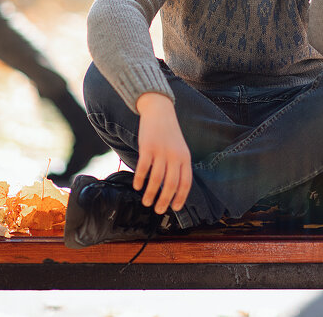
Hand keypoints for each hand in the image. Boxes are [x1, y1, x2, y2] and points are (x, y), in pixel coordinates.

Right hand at [133, 93, 191, 213]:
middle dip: (164, 200)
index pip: (185, 183)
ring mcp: (161, 151)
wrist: (160, 111)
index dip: (180, 198)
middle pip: (171, 184)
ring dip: (150, 193)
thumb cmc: (170, 133)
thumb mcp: (180, 148)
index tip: (175, 208)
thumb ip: (179, 165)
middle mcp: (175, 156)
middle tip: (158, 210)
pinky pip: (143, 168)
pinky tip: (137, 186)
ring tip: (146, 202)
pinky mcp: (147, 147)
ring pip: (156, 179)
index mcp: (185, 158)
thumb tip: (174, 188)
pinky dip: (140, 180)